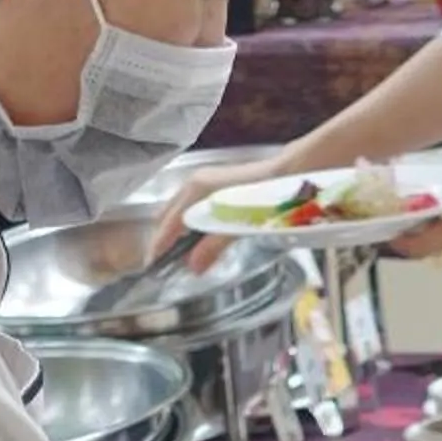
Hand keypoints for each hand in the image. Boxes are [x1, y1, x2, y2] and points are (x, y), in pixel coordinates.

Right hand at [145, 154, 309, 261]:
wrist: (288, 173)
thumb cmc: (262, 196)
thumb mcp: (236, 226)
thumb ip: (213, 246)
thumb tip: (192, 267)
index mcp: (194, 190)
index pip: (166, 224)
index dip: (159, 246)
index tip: (153, 267)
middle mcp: (194, 183)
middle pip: (167, 215)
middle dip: (165, 239)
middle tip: (169, 264)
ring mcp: (204, 181)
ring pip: (179, 210)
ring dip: (178, 231)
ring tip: (183, 254)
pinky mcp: (215, 183)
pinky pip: (192, 206)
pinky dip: (190, 223)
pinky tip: (201, 236)